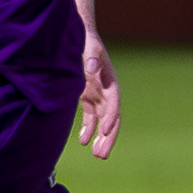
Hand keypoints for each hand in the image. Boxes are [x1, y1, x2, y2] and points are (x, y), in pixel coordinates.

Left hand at [78, 28, 120, 158]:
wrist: (78, 37)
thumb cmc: (85, 42)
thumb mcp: (89, 47)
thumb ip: (92, 57)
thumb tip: (94, 68)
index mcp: (110, 81)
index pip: (114, 103)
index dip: (111, 117)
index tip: (104, 131)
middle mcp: (106, 91)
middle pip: (111, 118)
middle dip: (108, 137)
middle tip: (102, 155)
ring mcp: (97, 95)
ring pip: (102, 121)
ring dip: (101, 138)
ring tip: (97, 155)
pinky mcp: (88, 97)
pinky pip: (91, 117)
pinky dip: (88, 129)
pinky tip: (83, 142)